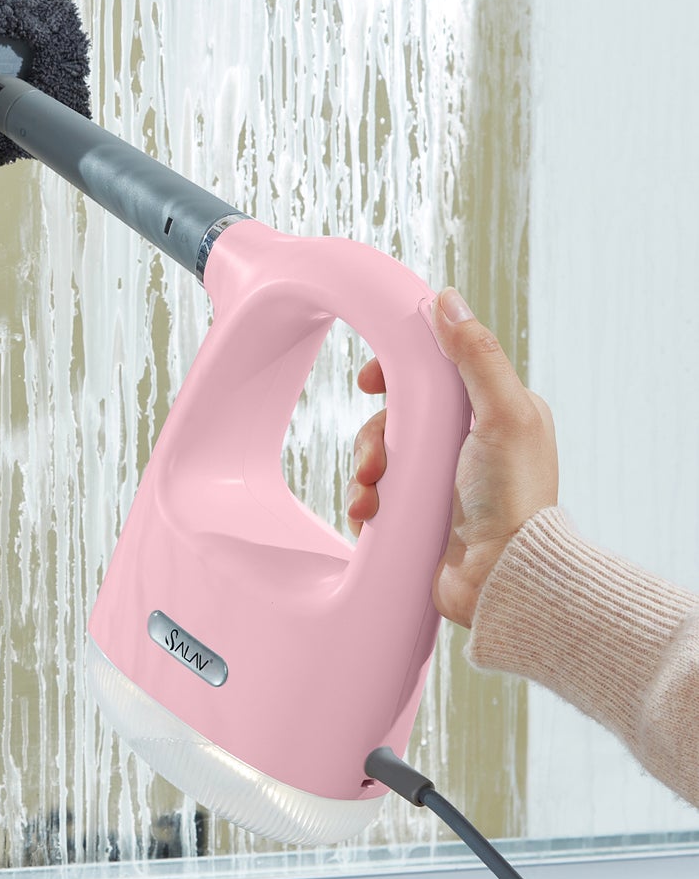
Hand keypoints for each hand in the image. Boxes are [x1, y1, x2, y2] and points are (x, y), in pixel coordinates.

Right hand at [345, 287, 559, 627]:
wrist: (502, 580)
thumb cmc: (514, 498)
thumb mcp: (503, 414)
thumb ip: (476, 356)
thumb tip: (447, 299)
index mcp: (491, 412)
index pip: (433, 372)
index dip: (397, 372)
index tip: (372, 381)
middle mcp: (465, 442)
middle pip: (395, 413)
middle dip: (375, 434)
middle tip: (376, 457)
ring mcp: (440, 479)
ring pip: (379, 452)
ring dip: (366, 470)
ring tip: (372, 494)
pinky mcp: (418, 512)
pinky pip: (374, 491)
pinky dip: (364, 498)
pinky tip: (368, 512)